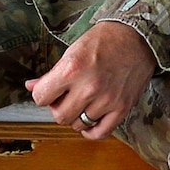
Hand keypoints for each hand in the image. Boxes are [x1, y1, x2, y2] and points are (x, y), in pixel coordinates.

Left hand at [25, 21, 155, 138]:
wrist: (138, 36)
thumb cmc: (105, 39)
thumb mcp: (73, 50)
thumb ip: (53, 73)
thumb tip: (32, 86)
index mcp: (72, 68)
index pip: (41, 98)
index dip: (42, 94)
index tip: (47, 90)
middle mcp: (88, 87)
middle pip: (59, 116)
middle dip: (58, 107)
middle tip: (65, 96)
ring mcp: (106, 100)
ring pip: (78, 125)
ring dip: (77, 116)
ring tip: (82, 101)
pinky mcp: (122, 109)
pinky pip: (100, 133)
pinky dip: (91, 131)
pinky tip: (90, 119)